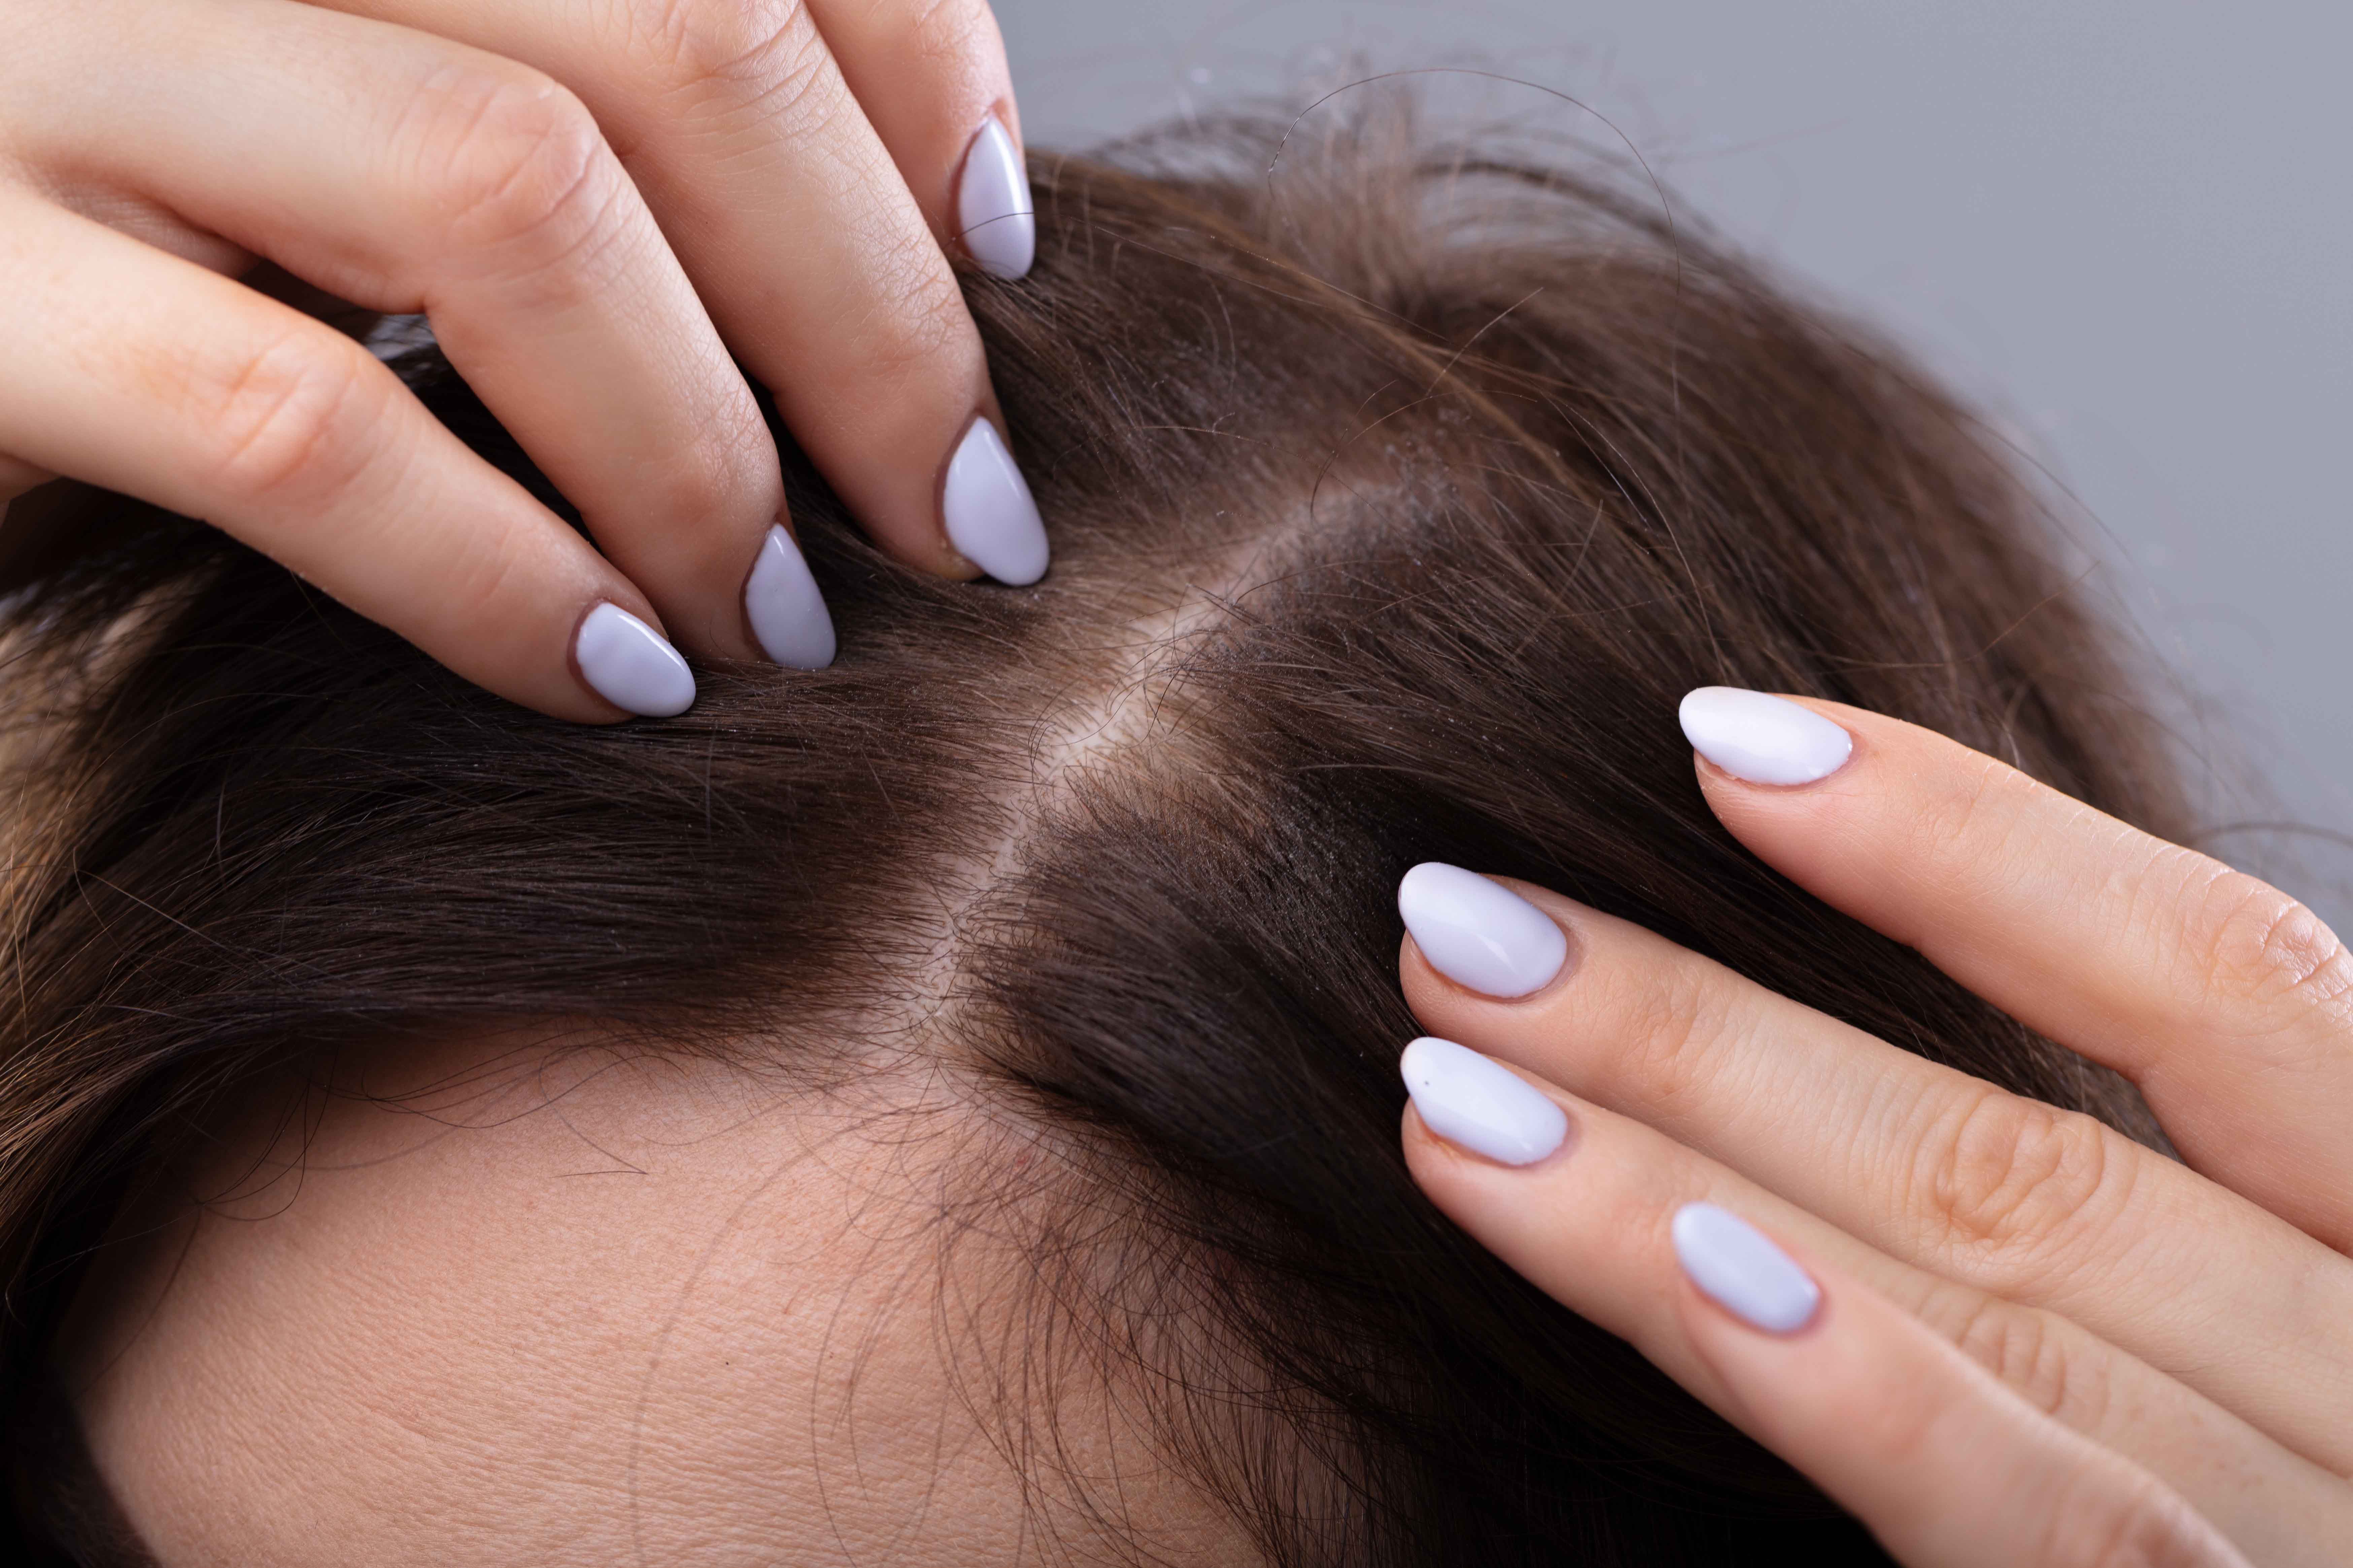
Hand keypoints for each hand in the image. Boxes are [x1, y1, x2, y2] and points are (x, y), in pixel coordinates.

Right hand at [0, 0, 1044, 719]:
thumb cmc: (190, 264)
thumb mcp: (398, 150)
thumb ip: (612, 135)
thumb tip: (934, 233)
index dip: (922, 75)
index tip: (1007, 266)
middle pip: (673, 36)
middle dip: (868, 312)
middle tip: (958, 521)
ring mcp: (52, 69)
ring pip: (509, 196)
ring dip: (703, 453)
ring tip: (785, 625)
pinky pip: (297, 423)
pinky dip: (496, 572)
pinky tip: (610, 675)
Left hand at [1392, 689, 2352, 1564]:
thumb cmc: (2282, 1511)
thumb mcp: (2261, 1371)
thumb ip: (2106, 1259)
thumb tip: (1785, 1128)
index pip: (2221, 986)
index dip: (1978, 843)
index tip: (1721, 736)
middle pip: (2036, 1151)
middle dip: (1718, 1022)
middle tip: (1457, 917)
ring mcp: (2332, 1540)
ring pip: (2011, 1300)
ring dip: (1699, 1170)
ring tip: (1448, 1080)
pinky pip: (2063, 1525)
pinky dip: (1872, 1391)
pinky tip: (1687, 1276)